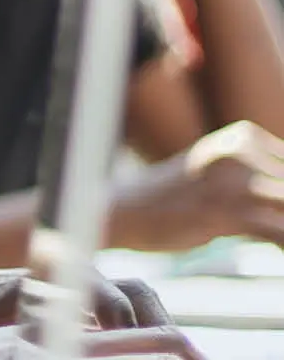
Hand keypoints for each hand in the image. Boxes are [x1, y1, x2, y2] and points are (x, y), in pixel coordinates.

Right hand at [110, 120, 283, 251]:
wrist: (123, 211)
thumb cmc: (173, 200)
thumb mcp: (218, 173)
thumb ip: (258, 178)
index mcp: (244, 137)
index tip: (275, 215)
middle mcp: (242, 151)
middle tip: (273, 228)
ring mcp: (234, 181)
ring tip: (273, 238)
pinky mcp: (227, 213)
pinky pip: (280, 234)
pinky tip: (276, 252)